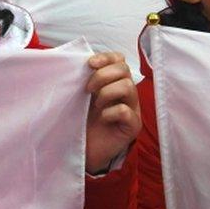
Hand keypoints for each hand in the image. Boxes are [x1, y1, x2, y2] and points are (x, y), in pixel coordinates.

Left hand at [84, 52, 140, 174]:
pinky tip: (102, 119)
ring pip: (128, 86)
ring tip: (96, 105)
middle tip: (88, 89)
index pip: (119, 59)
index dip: (106, 58)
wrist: (85, 150)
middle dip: (103, 75)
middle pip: (124, 69)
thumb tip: (76, 62)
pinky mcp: (133, 125)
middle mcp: (126, 92)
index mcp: (115, 81)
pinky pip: (125, 111)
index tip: (90, 64)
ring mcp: (132, 108)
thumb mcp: (82, 96)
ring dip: (107, 93)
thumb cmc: (84, 121)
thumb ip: (84, 78)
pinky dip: (110, 112)